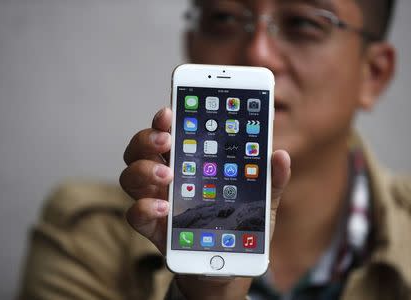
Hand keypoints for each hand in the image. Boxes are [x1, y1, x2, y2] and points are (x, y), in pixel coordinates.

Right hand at [120, 107, 290, 298]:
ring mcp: (156, 199)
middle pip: (141, 147)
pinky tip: (164, 209)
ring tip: (168, 176)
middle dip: (148, 138)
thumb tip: (280, 155)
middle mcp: (167, 175)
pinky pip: (134, 213)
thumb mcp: (261, 199)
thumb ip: (270, 178)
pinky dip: (143, 207)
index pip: (170, 131)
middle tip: (167, 141)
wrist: (228, 262)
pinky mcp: (153, 226)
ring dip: (143, 170)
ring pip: (130, 175)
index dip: (164, 119)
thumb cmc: (240, 223)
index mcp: (190, 160)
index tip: (170, 111)